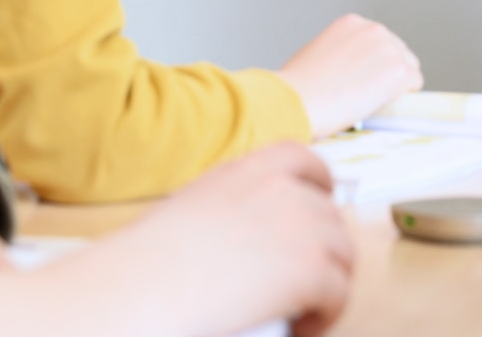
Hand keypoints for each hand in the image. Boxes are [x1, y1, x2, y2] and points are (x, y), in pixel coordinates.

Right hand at [91, 143, 354, 336]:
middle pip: (331, 215)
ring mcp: (300, 225)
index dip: (319, 188)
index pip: (304, 162)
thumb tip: (251, 245)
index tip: (317, 212)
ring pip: (344, 255)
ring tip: (300, 313)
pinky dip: (326, 315)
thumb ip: (231, 213)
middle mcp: (280, 189)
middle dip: (323, 250)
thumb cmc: (145, 264)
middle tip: (301, 285)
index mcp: (247, 170)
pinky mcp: (310, 268)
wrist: (137, 289)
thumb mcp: (191, 213)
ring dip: (329, 284)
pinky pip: (340, 292)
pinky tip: (301, 327)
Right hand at [278, 13, 423, 136]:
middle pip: (397, 51)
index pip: (377, 40)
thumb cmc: (296, 86)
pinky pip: (414, 84)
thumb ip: (340, 54)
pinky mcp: (400, 71)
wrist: (296, 101)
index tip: (365, 76)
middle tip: (367, 93)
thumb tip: (350, 71)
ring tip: (370, 101)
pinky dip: (403, 97)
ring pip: (408, 67)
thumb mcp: (316, 53)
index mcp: (351, 23)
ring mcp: (389, 49)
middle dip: (386, 71)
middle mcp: (373, 30)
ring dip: (395, 84)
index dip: (372, 62)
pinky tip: (381, 105)